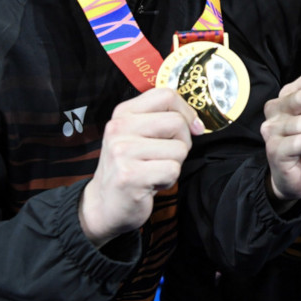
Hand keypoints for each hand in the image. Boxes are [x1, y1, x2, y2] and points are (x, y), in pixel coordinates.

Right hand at [80, 87, 203, 247]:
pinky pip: (172, 170)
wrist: (103, 205)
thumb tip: (197, 124)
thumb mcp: (139, 135)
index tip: (191, 127)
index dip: (186, 111)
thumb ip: (163, 119)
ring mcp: (122, 151)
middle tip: (166, 156)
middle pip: (177, 121)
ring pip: (179, 148)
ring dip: (174, 164)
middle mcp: (119, 128)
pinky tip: (151, 183)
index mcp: (123, 113)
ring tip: (153, 170)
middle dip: (182, 141)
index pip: (166, 95)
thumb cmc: (130, 167)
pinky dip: (168, 180)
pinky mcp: (129, 175)